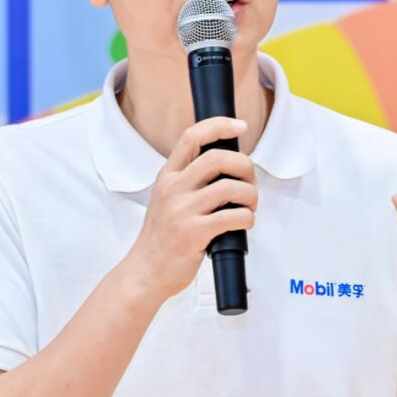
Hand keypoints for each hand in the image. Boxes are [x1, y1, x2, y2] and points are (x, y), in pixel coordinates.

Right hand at [123, 117, 257, 303]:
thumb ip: (189, 178)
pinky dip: (247, 218)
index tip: (239, 125)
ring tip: (249, 206)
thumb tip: (228, 162)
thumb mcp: (167, 197)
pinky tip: (244, 223)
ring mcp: (182, 211)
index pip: (192, 137)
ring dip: (250, 196)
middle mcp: (173, 189)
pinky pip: (233, 216)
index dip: (219, 125)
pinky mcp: (194, 233)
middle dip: (245, 166)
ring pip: (230, 187)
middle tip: (250, 181)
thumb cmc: (163, 235)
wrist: (146, 270)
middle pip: (218, 158)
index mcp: (167, 176)